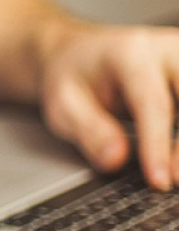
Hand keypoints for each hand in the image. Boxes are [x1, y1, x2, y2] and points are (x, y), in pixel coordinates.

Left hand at [38, 22, 178, 189]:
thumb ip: (89, 131)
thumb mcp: (62, 104)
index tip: (159, 180)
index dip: (158, 145)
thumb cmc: (73, 79)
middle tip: (174, 180)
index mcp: (131, 54)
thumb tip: (115, 160)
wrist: (79, 54)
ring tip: (177, 172)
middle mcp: (168, 51)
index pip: (154, 103)